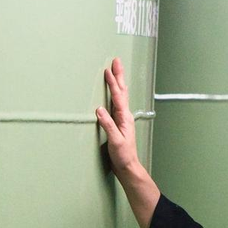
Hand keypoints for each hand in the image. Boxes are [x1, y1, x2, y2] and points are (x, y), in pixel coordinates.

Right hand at [97, 57, 140, 179]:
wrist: (128, 166)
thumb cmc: (122, 155)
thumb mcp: (115, 141)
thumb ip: (108, 125)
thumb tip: (99, 110)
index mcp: (124, 118)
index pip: (118, 96)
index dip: (112, 83)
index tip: (107, 71)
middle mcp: (125, 115)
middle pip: (122, 91)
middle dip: (119, 75)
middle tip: (116, 61)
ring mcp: (123, 118)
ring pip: (121, 95)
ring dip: (119, 81)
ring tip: (116, 70)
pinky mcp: (119, 122)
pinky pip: (118, 102)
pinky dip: (117, 92)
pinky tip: (115, 91)